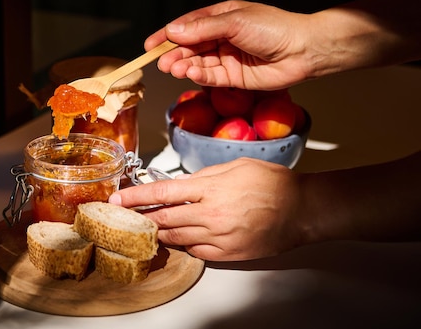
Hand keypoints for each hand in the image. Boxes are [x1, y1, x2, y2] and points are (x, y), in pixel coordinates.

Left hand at [110, 157, 307, 260]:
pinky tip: (179, 239)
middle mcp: (210, 214)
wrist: (303, 210)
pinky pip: (197, 252)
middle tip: (124, 217)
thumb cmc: (274, 183)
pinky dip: (184, 245)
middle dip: (140, 217)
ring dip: (158, 232)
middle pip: (163, 218)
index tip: (117, 198)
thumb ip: (205, 175)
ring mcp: (219, 237)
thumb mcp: (236, 166)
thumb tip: (185, 185)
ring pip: (177, 237)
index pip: (162, 192)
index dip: (136, 196)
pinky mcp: (229, 254)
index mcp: (210, 188)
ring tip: (147, 228)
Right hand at [146, 0, 317, 90]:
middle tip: (162, 62)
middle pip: (190, 47)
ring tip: (174, 68)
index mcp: (221, 18)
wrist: (304, 50)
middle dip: (174, 54)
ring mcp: (227, 58)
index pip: (187, 26)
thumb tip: (174, 30)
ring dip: (184, 66)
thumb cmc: (274, 27)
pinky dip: (199, 76)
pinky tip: (191, 74)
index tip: (150, 45)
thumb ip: (202, 28)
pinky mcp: (234, 77)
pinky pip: (211, 77)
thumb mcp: (234, 21)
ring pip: (197, 63)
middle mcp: (221, 38)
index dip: (167, 35)